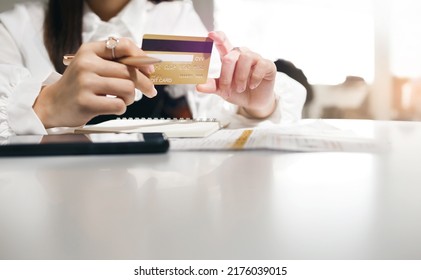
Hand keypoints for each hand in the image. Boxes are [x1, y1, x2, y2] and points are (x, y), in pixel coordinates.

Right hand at [33, 38, 155, 127]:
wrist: (53, 104)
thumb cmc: (78, 85)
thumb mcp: (91, 65)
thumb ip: (114, 62)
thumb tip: (146, 66)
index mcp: (90, 50)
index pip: (123, 46)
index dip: (141, 57)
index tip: (150, 69)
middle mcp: (87, 64)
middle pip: (130, 72)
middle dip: (143, 83)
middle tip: (149, 91)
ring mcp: (85, 83)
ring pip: (127, 88)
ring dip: (131, 97)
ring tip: (123, 99)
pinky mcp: (86, 102)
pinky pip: (119, 105)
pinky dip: (121, 108)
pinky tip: (113, 107)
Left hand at [196, 31, 276, 118]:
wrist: (254, 102)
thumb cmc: (238, 92)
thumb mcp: (222, 90)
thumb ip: (212, 86)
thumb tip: (198, 86)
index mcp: (229, 57)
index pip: (223, 42)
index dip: (217, 37)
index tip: (210, 35)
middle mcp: (242, 54)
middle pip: (230, 57)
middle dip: (226, 77)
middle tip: (227, 90)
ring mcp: (255, 58)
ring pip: (245, 58)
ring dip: (240, 77)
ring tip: (240, 89)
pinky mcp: (267, 65)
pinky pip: (260, 65)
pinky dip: (255, 78)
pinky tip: (252, 85)